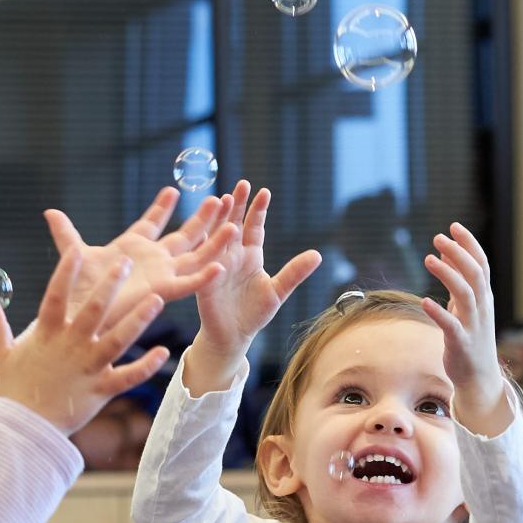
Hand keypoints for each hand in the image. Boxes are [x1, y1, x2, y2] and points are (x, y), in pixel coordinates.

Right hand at [0, 248, 169, 435]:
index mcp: (47, 335)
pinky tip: (162, 352)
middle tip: (126, 262)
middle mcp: (70, 347)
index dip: (65, 273)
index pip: (55, 297)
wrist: (24, 430)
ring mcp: (87, 368)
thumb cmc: (14, 390)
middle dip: (110, 285)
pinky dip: (145, 367)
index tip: (76, 250)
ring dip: (138, 320)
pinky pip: (127, 378)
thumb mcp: (2, 355)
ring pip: (117, 340)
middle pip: (93, 311)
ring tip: (157, 300)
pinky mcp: (101, 391)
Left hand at [44, 186, 234, 327]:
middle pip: (183, 236)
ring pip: (194, 255)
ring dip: (214, 240)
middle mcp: (151, 262)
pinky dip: (206, 275)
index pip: (150, 223)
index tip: (172, 190)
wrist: (76, 318)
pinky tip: (223, 264)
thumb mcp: (73, 254)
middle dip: (201, 218)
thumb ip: (66, 233)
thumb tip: (49, 211)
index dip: (161, 208)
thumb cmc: (75, 292)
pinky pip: (190, 283)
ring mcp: (160, 276)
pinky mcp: (162, 291)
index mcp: (132, 249)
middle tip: (220, 198)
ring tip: (233, 222)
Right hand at [185, 182, 320, 390]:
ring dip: (218, 221)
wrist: (232, 336)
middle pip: (233, 225)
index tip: (264, 191)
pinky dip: (205, 250)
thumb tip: (318, 255)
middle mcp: (232, 257)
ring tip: (221, 201)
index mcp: (250, 256)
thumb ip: (295, 273)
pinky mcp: (204, 282)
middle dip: (236, 206)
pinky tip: (205, 233)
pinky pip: (204, 264)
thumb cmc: (255, 313)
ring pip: (216, 239)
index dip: (258, 210)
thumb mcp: (278, 291)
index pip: (254, 227)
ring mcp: (216, 267)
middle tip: (240, 186)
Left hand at [421, 223, 506, 430]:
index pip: (481, 263)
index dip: (468, 244)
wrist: (478, 377)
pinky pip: (451, 326)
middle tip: (438, 237)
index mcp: (484, 297)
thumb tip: (446, 255)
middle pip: (475, 273)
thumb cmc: (470, 339)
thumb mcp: (465, 307)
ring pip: (465, 293)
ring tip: (428, 259)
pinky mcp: (461, 344)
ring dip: (448, 274)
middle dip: (458, 253)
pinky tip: (425, 301)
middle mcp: (482, 307)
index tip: (452, 226)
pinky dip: (439, 313)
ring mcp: (473, 325)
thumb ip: (458, 282)